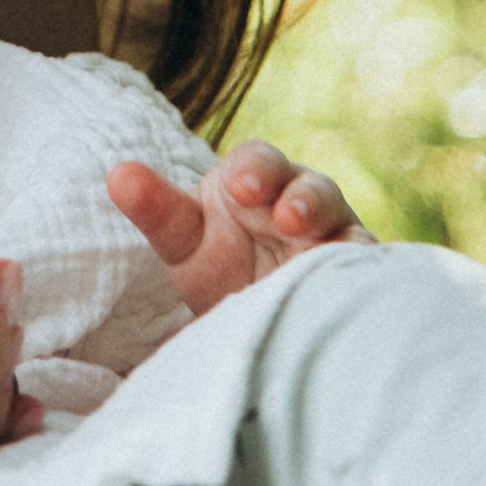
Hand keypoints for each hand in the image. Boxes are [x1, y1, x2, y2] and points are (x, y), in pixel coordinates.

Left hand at [107, 140, 366, 314]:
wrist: (257, 322)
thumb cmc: (218, 265)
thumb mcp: (183, 241)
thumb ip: (156, 210)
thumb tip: (117, 175)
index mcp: (255, 183)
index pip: (257, 162)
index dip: (254, 170)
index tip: (242, 188)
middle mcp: (301, 203)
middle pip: (312, 187)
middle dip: (303, 197)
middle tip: (286, 216)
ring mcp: (335, 241)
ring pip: (346, 227)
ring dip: (336, 236)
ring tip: (318, 251)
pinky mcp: (357, 279)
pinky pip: (369, 272)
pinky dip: (363, 275)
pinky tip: (353, 288)